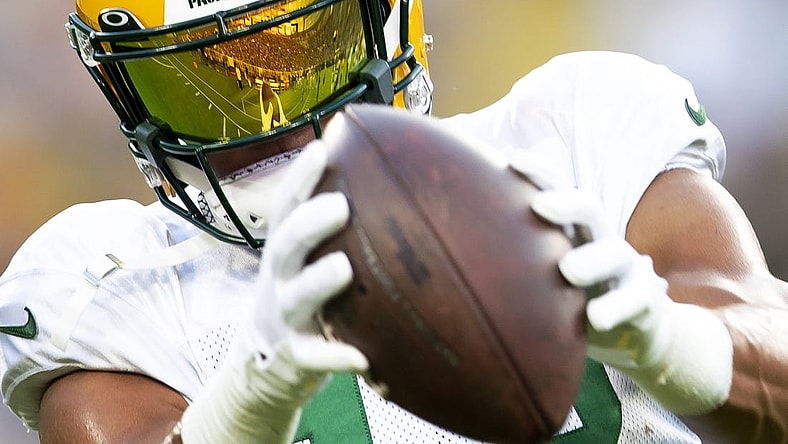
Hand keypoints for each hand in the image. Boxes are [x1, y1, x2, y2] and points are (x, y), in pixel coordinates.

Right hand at [182, 141, 367, 443]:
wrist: (264, 366)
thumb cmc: (303, 299)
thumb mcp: (306, 263)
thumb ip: (338, 232)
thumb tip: (400, 188)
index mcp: (285, 251)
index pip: (286, 207)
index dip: (300, 177)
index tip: (324, 146)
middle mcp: (278, 279)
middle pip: (286, 245)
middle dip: (308, 223)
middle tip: (340, 204)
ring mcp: (283, 318)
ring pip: (296, 298)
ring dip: (317, 282)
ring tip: (343, 268)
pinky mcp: (294, 357)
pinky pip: (313, 358)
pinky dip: (334, 357)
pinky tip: (361, 358)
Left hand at [509, 148, 732, 414]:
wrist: (632, 331)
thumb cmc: (571, 295)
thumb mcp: (543, 268)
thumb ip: (512, 245)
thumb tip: (460, 214)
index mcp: (571, 226)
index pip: (557, 189)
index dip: (539, 172)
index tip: (511, 159)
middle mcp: (598, 238)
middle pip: (589, 209)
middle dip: (566, 203)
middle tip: (540, 206)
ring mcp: (624, 267)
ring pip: (614, 253)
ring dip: (592, 259)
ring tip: (568, 270)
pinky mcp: (644, 299)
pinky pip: (636, 299)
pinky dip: (616, 306)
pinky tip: (596, 318)